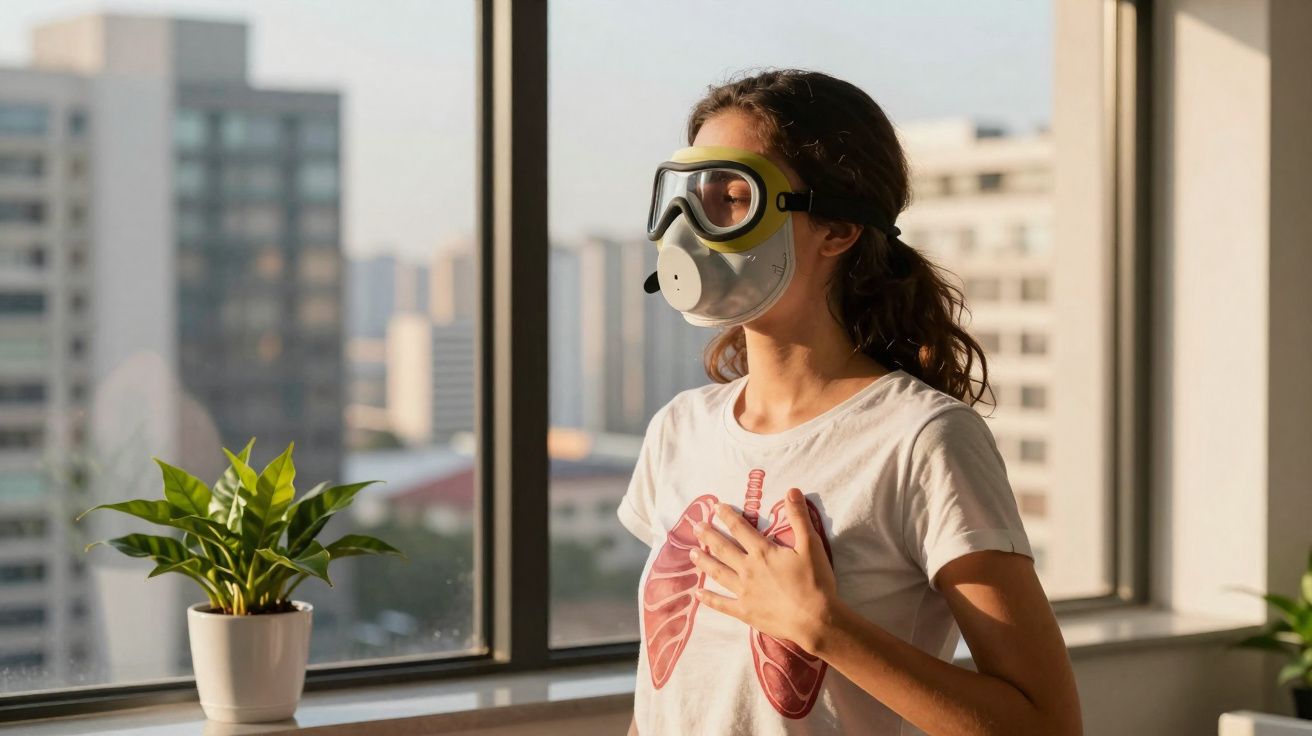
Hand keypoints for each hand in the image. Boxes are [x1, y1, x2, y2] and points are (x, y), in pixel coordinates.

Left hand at [689, 487, 839, 652]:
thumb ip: (799, 517)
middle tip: (695, 527)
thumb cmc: (815, 582)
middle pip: (723, 548)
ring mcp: (744, 592)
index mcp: (762, 552)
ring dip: (704, 562)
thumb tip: (792, 490)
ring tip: (691, 554)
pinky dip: (709, 599)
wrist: (815, 620)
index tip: (715, 507)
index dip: (727, 516)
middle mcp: (748, 569)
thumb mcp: (811, 545)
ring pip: (718, 573)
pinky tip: (697, 593)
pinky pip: (722, 604)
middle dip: (708, 536)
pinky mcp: (745, 612)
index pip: (740, 528)